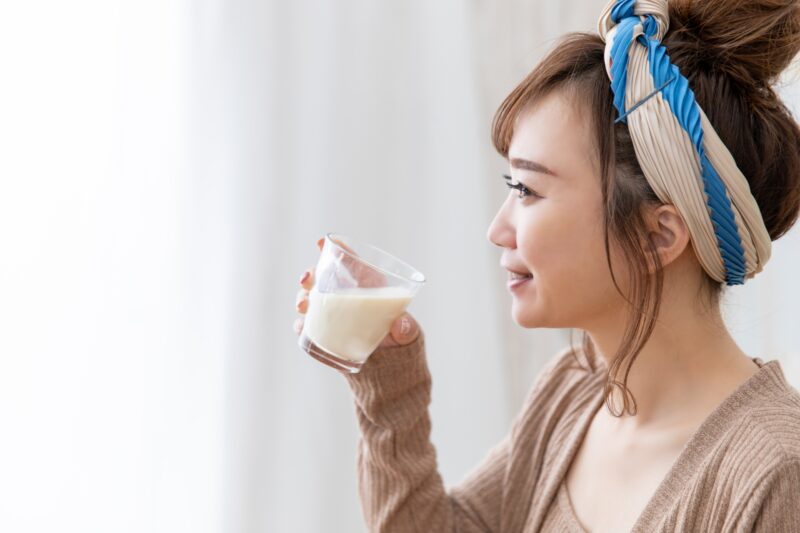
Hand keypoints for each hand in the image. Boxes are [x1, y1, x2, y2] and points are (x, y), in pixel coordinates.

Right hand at [293, 236, 419, 348]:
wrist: (389, 370)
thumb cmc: (401, 343)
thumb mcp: (409, 335)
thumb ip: (407, 329)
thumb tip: (401, 326)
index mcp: (368, 287)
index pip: (351, 263)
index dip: (338, 250)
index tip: (321, 241)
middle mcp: (347, 297)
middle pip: (323, 277)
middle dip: (310, 274)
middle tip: (307, 280)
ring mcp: (334, 315)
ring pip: (311, 299)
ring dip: (302, 298)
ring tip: (303, 305)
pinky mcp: (326, 334)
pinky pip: (308, 328)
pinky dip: (302, 326)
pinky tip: (301, 327)